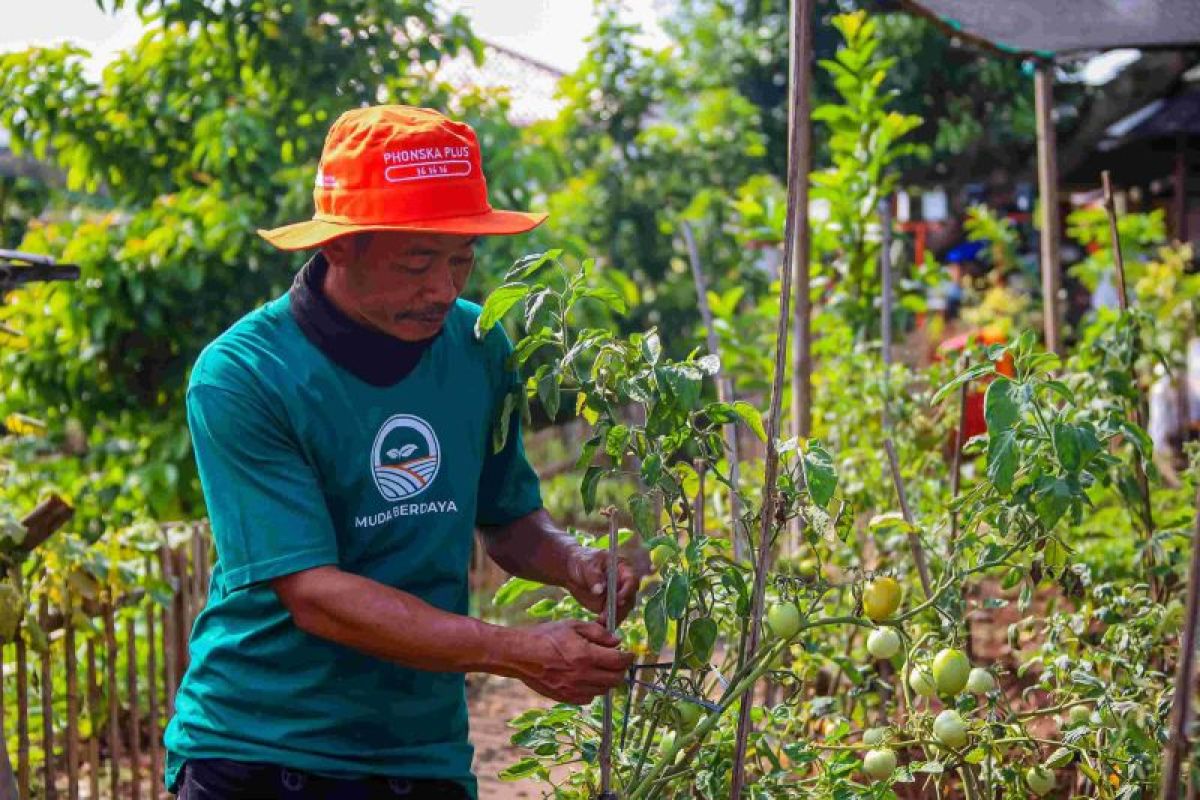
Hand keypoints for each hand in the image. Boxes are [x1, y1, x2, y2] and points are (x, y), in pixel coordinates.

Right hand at [514, 620, 635, 703]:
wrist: (520, 655)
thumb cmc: (545, 636)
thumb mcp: (572, 625)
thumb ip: (597, 632)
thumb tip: (617, 641)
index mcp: (586, 656)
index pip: (619, 661)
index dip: (628, 657)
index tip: (629, 653)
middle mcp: (582, 676)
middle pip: (615, 680)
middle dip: (620, 670)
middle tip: (617, 661)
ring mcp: (574, 690)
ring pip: (603, 690)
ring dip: (607, 680)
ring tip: (600, 668)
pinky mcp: (565, 698)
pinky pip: (588, 698)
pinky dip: (592, 690)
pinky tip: (586, 678)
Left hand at [566, 546, 642, 626]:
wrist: (571, 571)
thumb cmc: (581, 561)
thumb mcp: (586, 565)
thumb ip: (593, 576)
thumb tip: (600, 590)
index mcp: (623, 568)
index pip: (631, 580)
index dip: (627, 591)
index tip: (617, 600)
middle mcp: (624, 583)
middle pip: (630, 598)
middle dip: (619, 609)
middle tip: (606, 616)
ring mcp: (618, 596)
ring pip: (623, 610)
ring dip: (614, 618)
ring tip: (600, 622)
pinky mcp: (610, 606)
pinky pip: (613, 617)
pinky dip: (608, 623)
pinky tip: (598, 625)